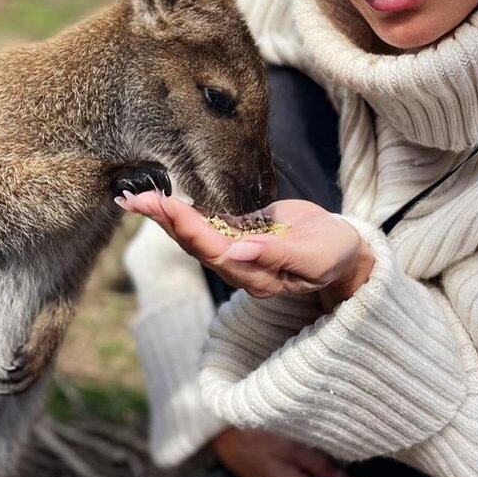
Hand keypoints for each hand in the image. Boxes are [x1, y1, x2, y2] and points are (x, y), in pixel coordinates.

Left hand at [115, 190, 374, 305]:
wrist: (343, 250)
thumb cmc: (334, 255)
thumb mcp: (316, 257)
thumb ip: (278, 255)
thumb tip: (237, 252)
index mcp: (257, 277)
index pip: (215, 253)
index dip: (190, 231)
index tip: (167, 207)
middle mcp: (239, 268)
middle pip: (194, 245)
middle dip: (165, 221)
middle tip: (134, 199)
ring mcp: (235, 252)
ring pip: (192, 236)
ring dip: (163, 217)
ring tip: (134, 199)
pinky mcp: (237, 236)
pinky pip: (202, 225)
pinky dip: (179, 213)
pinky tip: (158, 201)